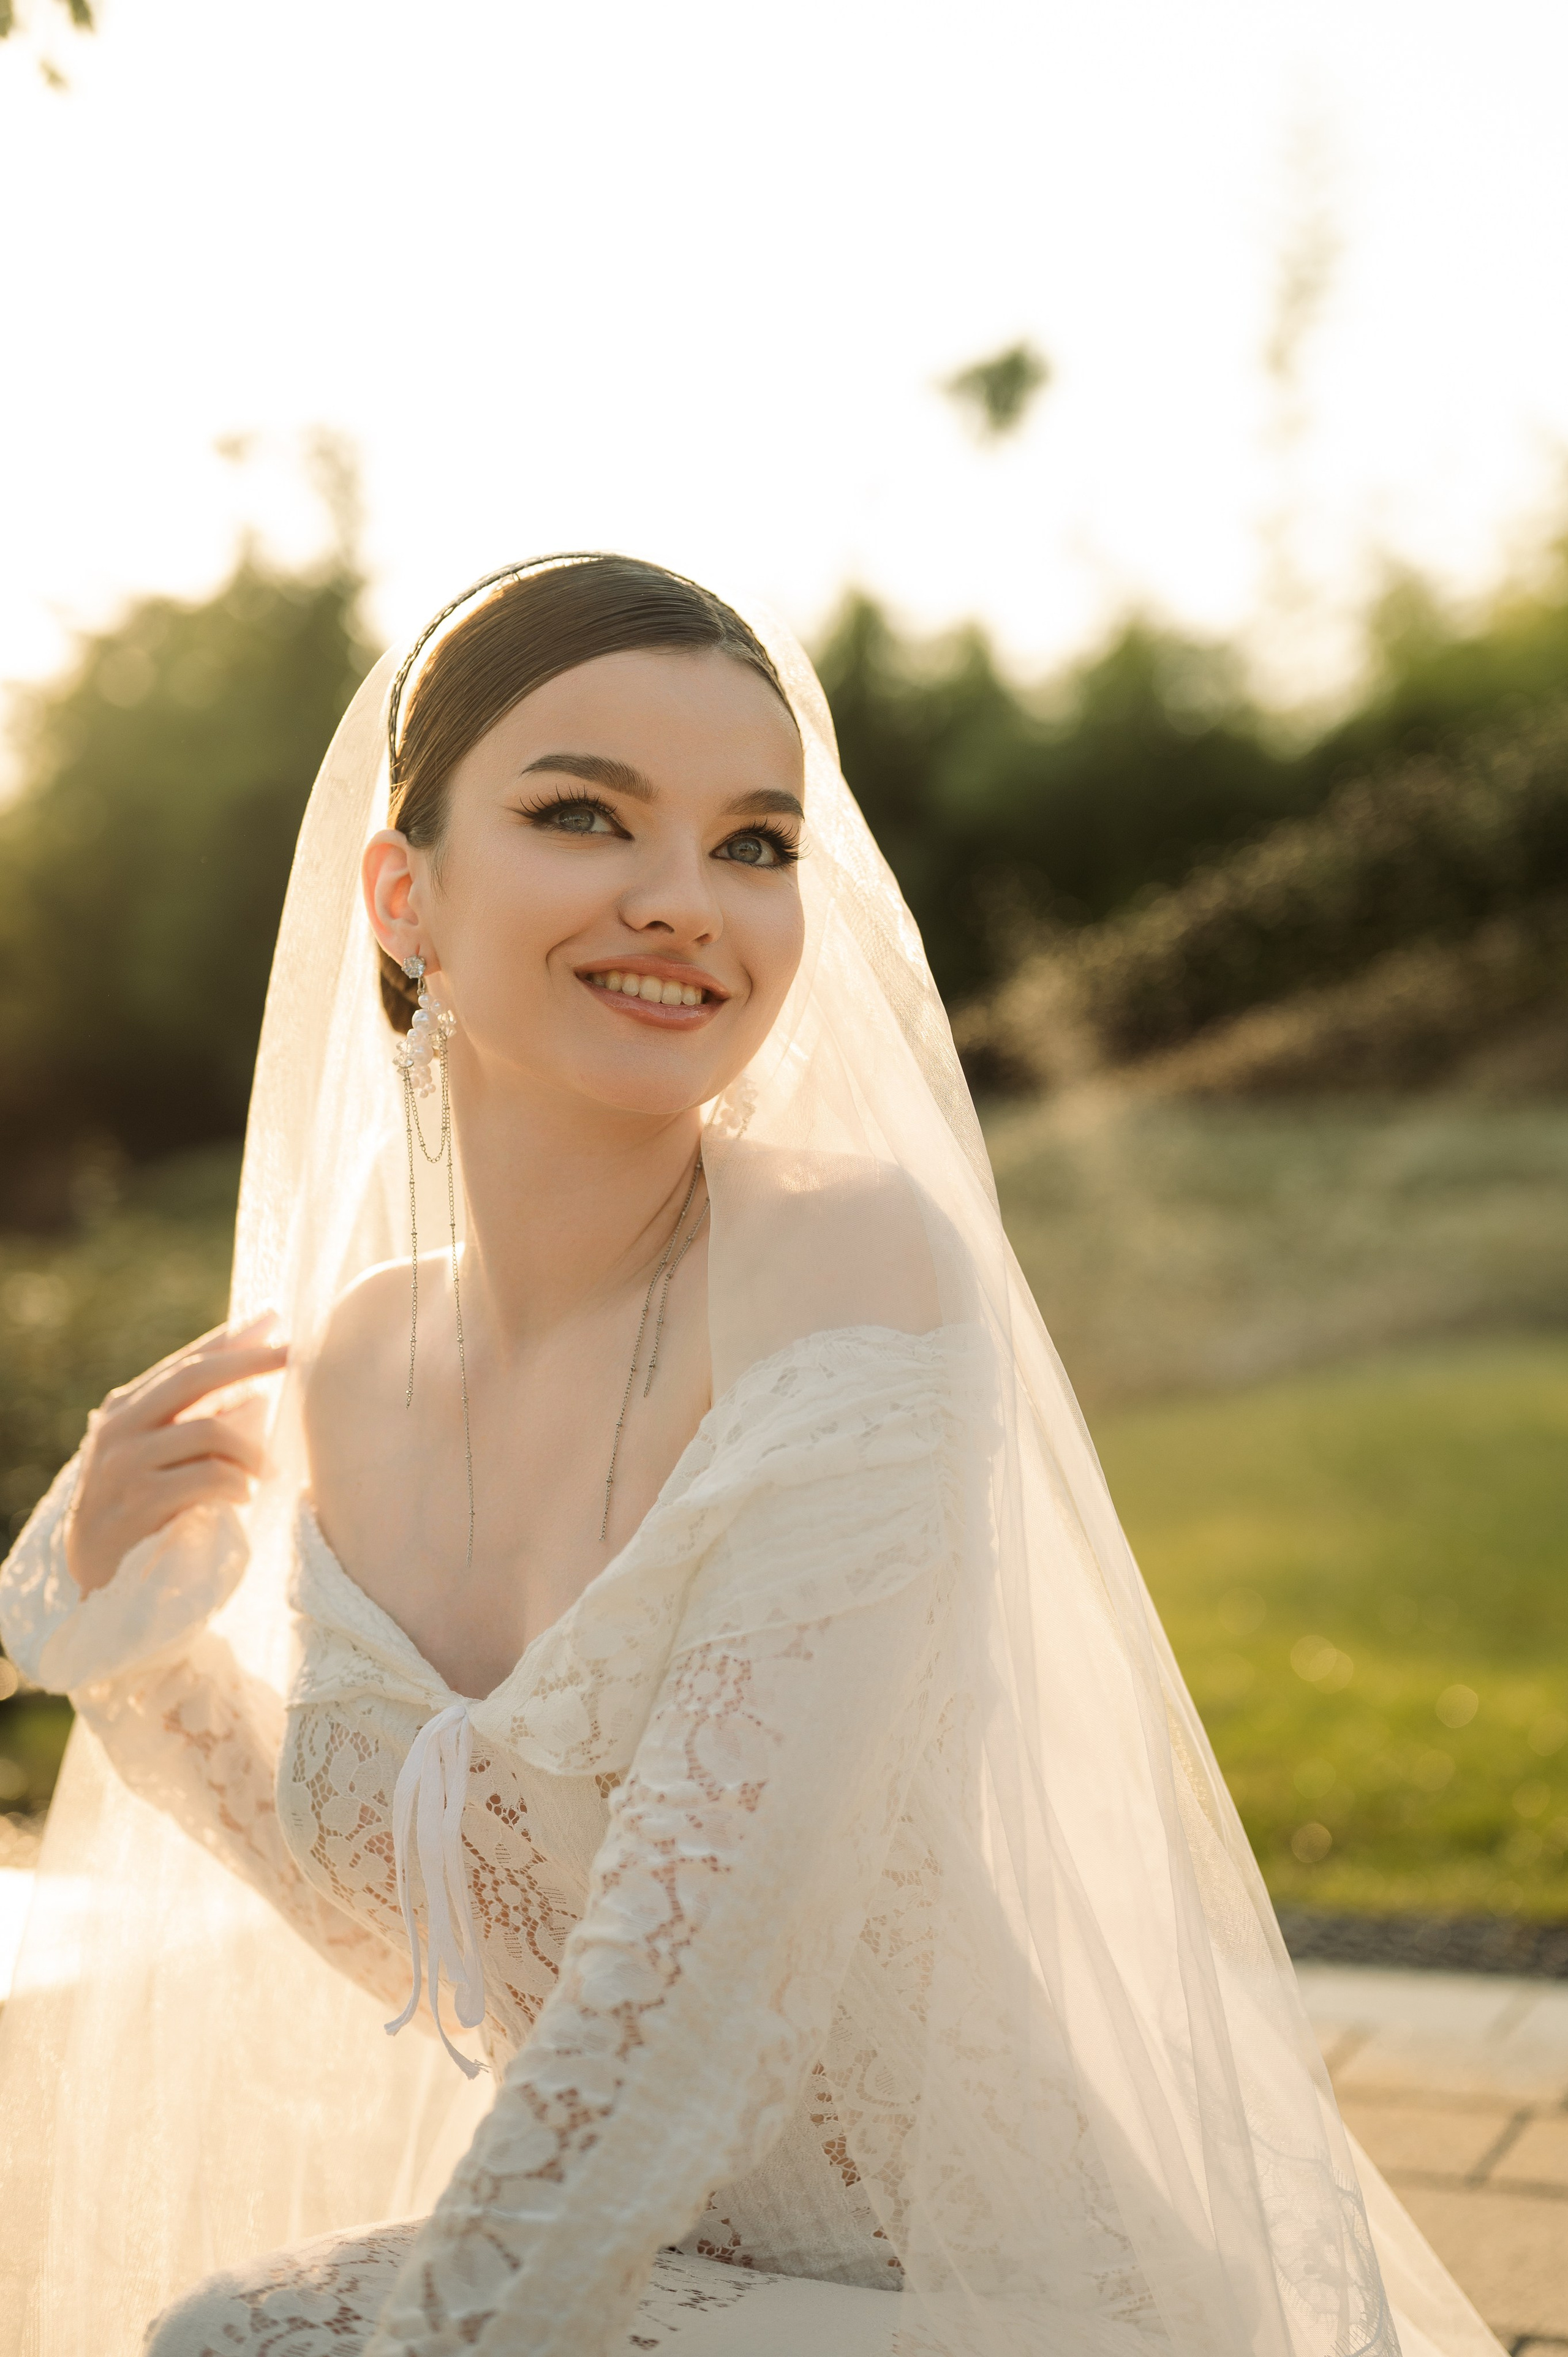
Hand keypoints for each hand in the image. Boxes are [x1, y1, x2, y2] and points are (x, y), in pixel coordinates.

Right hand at [63, 1314, 288, 1596]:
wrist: (91, 1571)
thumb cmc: (135, 1507)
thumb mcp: (156, 1455)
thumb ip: (191, 1422)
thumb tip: (255, 1393)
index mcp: (125, 1409)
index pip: (185, 1362)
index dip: (230, 1339)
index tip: (273, 1317)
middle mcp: (119, 1428)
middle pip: (193, 1378)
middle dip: (248, 1361)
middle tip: (293, 1354)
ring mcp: (125, 1465)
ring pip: (208, 1429)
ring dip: (250, 1447)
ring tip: (266, 1469)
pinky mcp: (138, 1503)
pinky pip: (207, 1478)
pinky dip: (236, 1484)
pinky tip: (243, 1496)